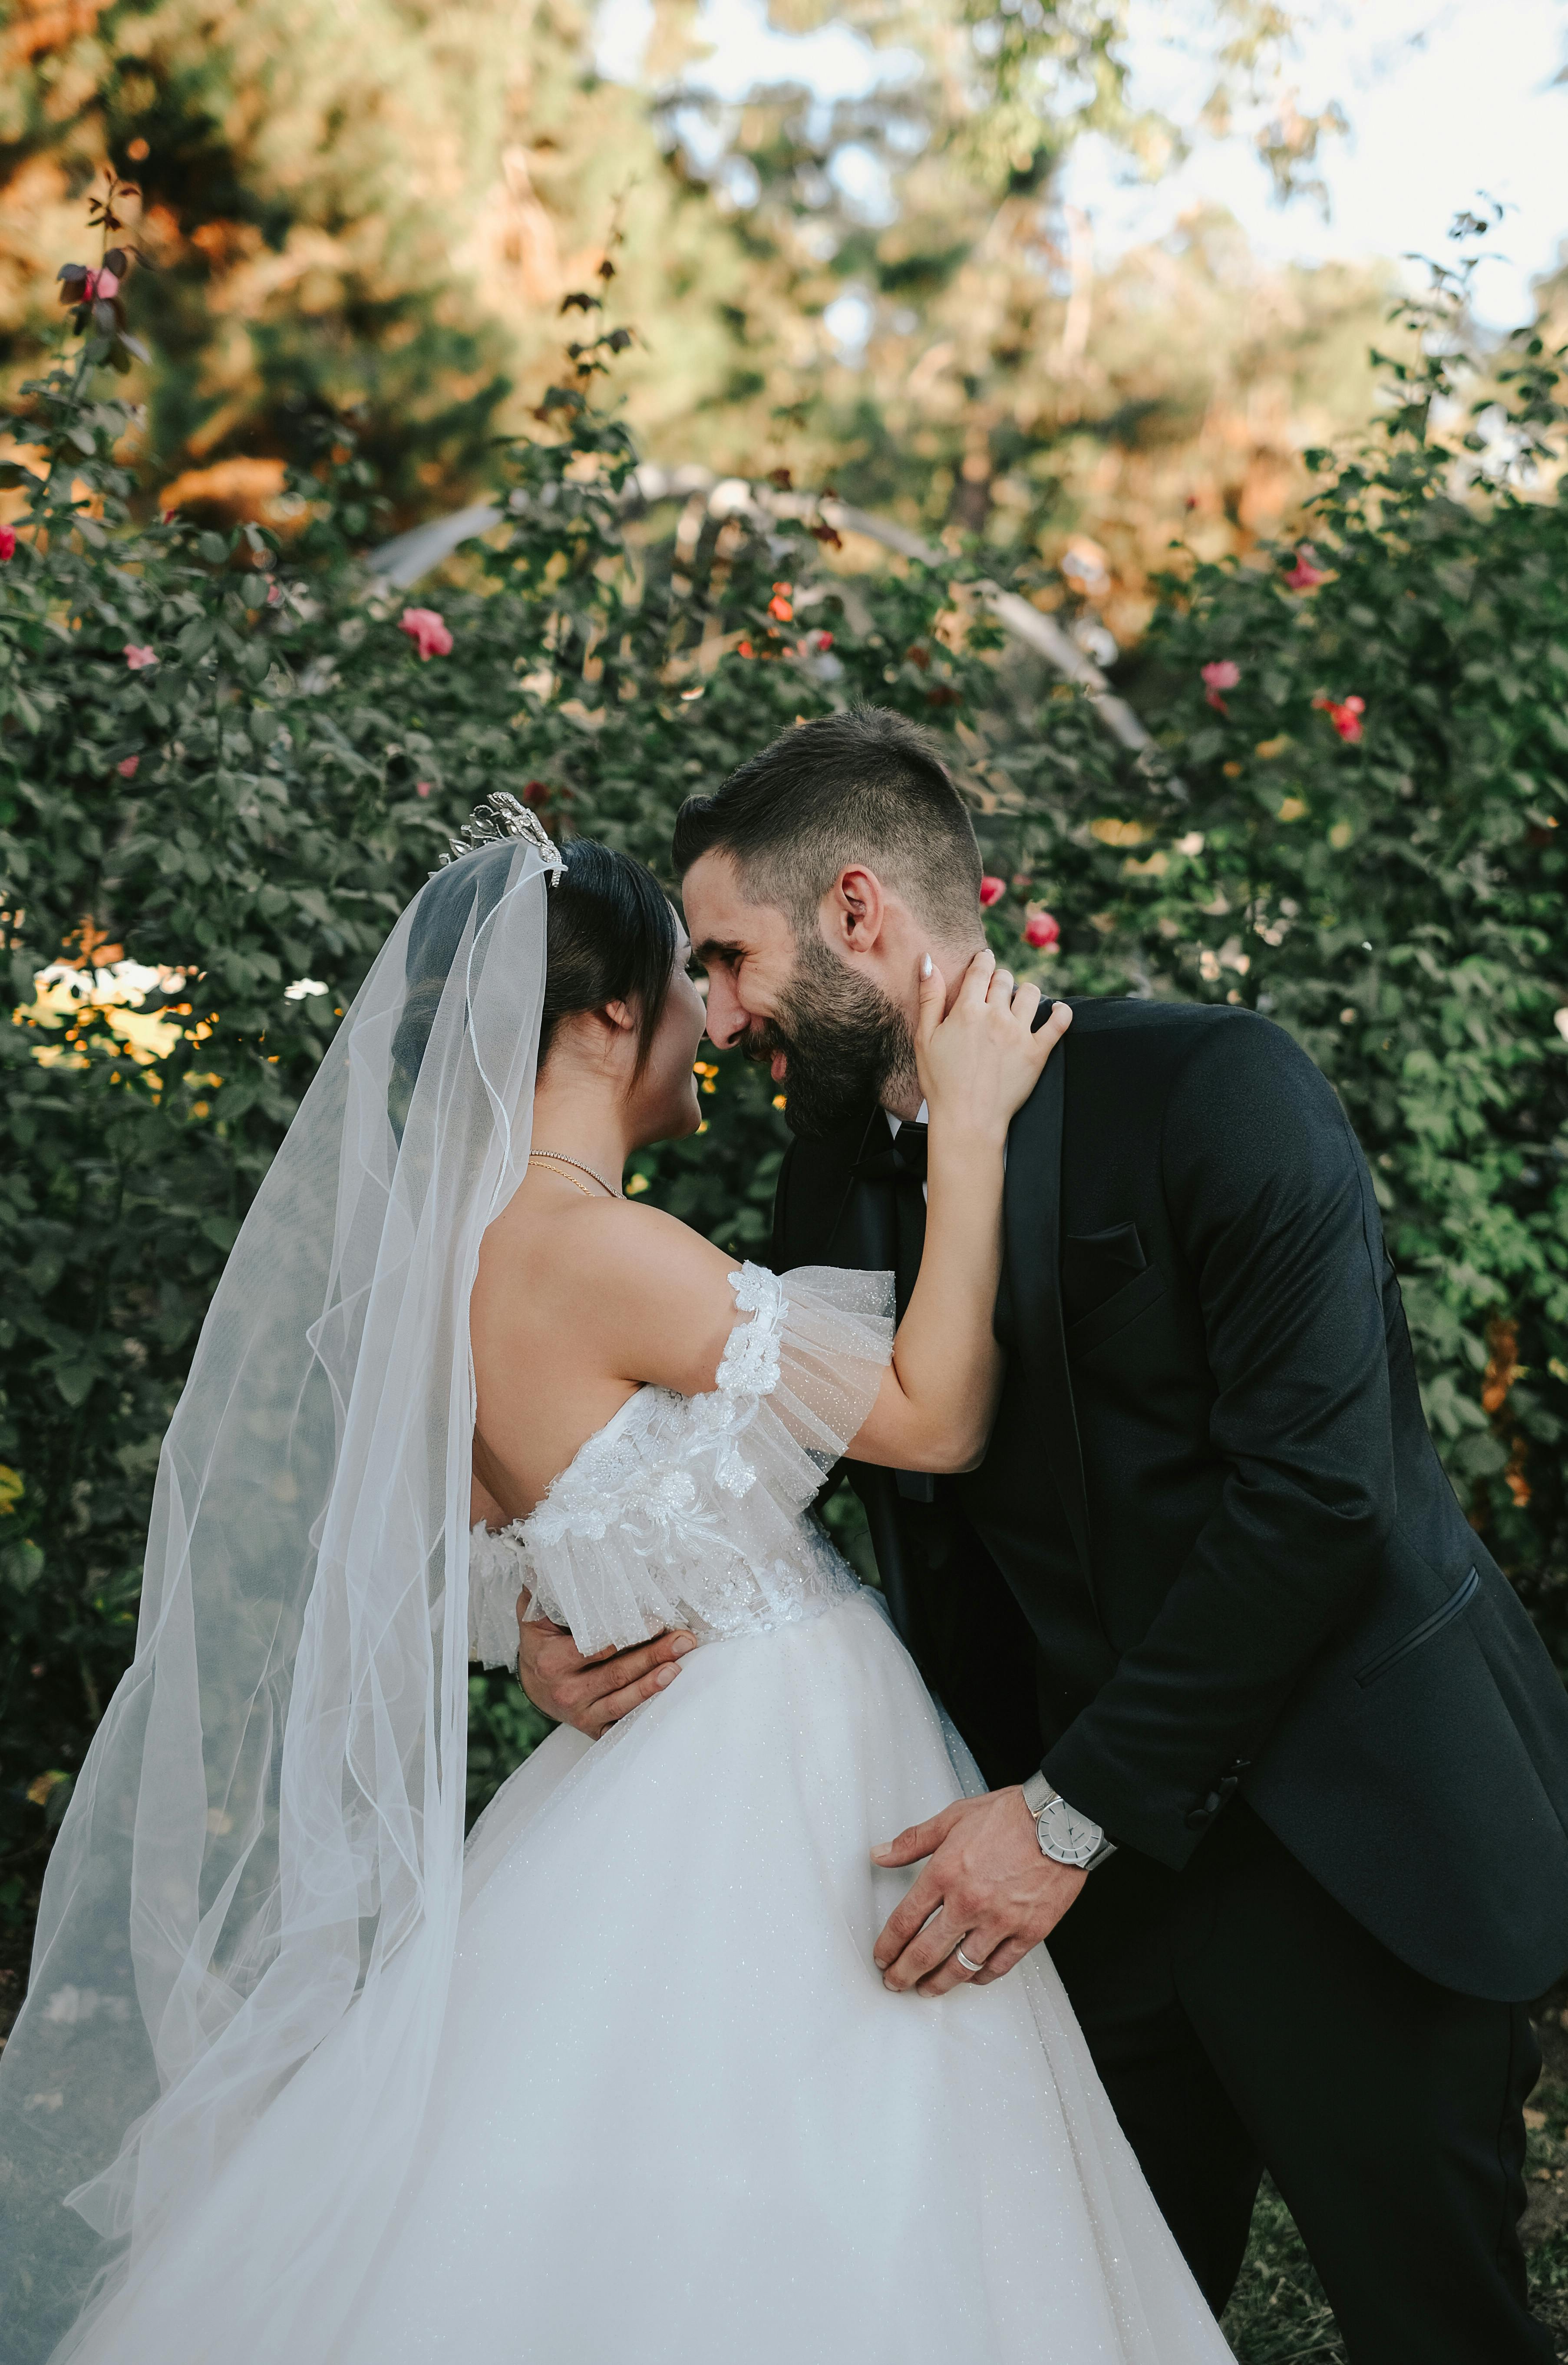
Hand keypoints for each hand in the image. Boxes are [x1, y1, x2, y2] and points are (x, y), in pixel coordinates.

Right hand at [516, 1594, 696, 1736]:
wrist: (534, 1686)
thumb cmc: (541, 1643)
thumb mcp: (534, 1617)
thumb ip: (545, 1592)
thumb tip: (551, 1557)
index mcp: (552, 1660)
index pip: (596, 1647)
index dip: (628, 1636)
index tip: (657, 1622)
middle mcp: (566, 1691)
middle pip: (616, 1674)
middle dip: (653, 1657)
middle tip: (684, 1641)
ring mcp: (581, 1713)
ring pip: (622, 1701)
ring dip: (653, 1685)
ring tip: (678, 1669)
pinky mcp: (593, 1728)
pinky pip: (622, 1723)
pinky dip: (644, 1712)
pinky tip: (666, 1699)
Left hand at [870, 1788, 1084, 1995]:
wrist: (1062, 1820)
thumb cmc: (1012, 1815)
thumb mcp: (953, 1817)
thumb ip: (913, 1841)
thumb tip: (881, 1854)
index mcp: (945, 1873)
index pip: (905, 1921)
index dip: (888, 1945)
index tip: (882, 1956)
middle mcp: (969, 1903)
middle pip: (926, 1952)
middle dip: (904, 1974)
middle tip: (895, 1983)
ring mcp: (1000, 1921)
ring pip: (960, 1967)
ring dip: (938, 1983)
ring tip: (927, 1989)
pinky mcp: (1029, 1932)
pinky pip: (998, 1966)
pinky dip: (980, 1977)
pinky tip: (970, 1978)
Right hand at [916, 949, 1069, 1149]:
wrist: (967, 1119)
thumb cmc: (941, 1083)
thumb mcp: (925, 1038)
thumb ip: (929, 997)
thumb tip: (928, 961)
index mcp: (968, 1010)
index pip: (981, 970)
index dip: (983, 960)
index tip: (986, 959)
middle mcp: (996, 1016)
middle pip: (1005, 980)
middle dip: (1000, 979)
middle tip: (996, 989)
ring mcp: (1019, 1033)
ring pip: (1031, 993)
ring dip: (1025, 992)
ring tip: (1019, 1002)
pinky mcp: (1037, 1052)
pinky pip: (1059, 1022)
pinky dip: (1061, 1012)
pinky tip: (1057, 1009)